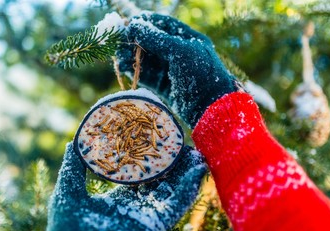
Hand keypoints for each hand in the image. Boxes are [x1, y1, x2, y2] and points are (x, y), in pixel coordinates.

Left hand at [45, 143, 206, 230]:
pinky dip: (190, 189)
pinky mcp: (156, 226)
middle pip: (160, 180)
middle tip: (181, 140)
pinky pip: (177, 206)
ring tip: (196, 151)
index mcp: (118, 198)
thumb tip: (73, 141)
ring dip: (186, 172)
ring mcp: (148, 216)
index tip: (154, 137)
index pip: (138, 173)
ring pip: (173, 191)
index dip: (148, 157)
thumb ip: (73, 169)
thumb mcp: (68, 195)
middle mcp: (136, 206)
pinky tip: (199, 170)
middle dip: (172, 163)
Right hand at [117, 13, 238, 127]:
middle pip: (152, 42)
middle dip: (135, 41)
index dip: (146, 23)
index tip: (129, 23)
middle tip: (119, 41)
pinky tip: (124, 66)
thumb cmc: (201, 74)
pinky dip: (135, 70)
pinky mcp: (164, 86)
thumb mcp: (180, 52)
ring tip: (118, 55)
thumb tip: (134, 25)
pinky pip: (146, 75)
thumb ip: (157, 39)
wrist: (211, 108)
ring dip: (132, 56)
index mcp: (188, 39)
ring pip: (147, 59)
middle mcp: (178, 53)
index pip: (163, 25)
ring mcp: (171, 70)